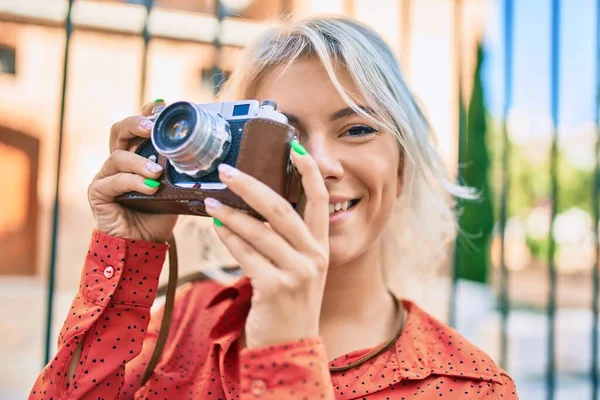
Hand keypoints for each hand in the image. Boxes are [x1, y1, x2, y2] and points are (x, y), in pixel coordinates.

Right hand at [88, 100, 177, 242]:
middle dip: (136, 123)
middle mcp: (118, 161)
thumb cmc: (159, 216)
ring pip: (118, 156)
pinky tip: (150, 188)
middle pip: (120, 130)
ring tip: (158, 172)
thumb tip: (206, 155)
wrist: (142, 245)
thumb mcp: (176, 189)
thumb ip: (181, 172)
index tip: (164, 106)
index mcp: (136, 155)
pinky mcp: (98, 192)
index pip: (138, 127)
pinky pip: (114, 181)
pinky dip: (133, 182)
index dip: (148, 112)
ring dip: (140, 162)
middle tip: (152, 126)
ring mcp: (105, 175)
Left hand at [204, 142, 329, 347]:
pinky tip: (215, 226)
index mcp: (321, 247)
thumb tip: (254, 206)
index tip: (294, 146)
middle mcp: (314, 255)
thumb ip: (285, 240)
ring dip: (230, 212)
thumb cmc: (288, 303)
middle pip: (281, 208)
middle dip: (251, 185)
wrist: (289, 347)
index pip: (321, 200)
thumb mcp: (298, 269)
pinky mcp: (275, 286)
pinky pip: (246, 253)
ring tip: (210, 200)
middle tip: (226, 170)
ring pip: (258, 230)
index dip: (309, 172)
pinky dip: (228, 236)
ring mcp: (297, 271)